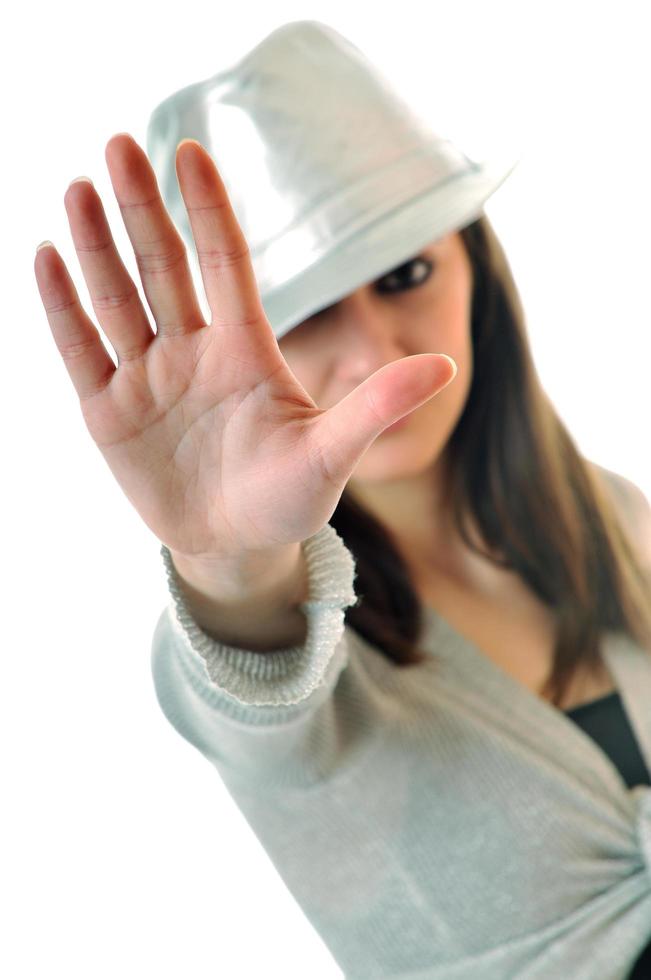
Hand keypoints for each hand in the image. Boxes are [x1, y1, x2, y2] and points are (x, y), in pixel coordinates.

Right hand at [34, 133, 456, 560]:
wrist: (237, 545)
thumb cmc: (289, 498)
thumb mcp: (332, 454)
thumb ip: (377, 405)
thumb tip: (447, 366)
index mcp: (246, 350)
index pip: (225, 263)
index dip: (209, 209)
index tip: (190, 151)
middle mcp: (193, 352)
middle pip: (164, 267)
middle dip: (141, 209)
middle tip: (118, 145)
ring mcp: (148, 378)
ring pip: (117, 299)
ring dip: (96, 246)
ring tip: (77, 187)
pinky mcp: (110, 413)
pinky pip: (81, 351)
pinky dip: (62, 308)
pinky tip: (47, 256)